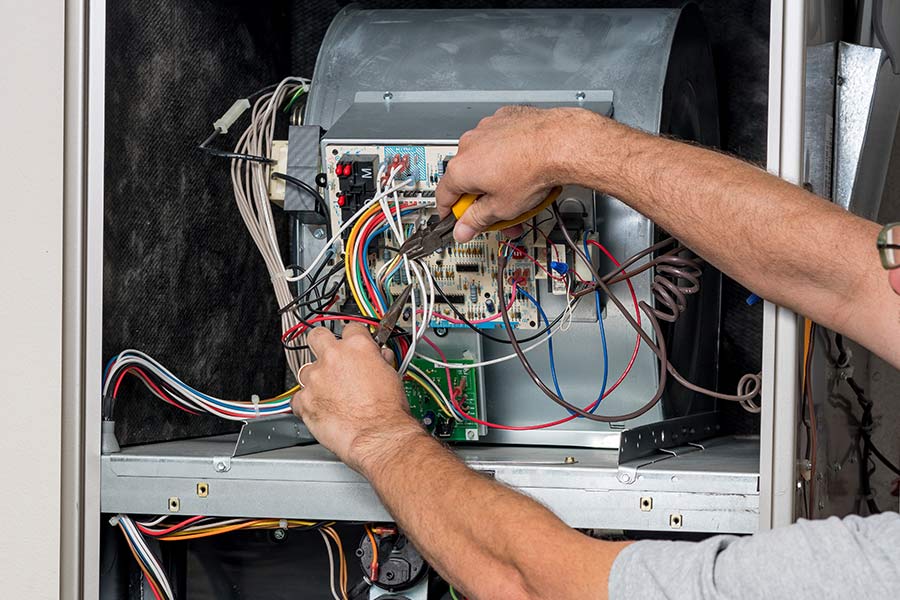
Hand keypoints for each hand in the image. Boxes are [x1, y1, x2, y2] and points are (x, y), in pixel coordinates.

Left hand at [291, 323, 423, 473]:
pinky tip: (320, 408)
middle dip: (322, 344)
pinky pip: (298, 398)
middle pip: (317, 336)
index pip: (351, 328)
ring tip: (330, 394)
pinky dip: (306, 403)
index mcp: (357, 346)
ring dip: (316, 379)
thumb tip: (379, 358)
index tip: (353, 346)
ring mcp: (316, 378)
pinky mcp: (305, 401)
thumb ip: (380, 361)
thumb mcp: (392, 375)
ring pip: (306, 370)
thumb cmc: (388, 410)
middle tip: (330, 358)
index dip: (353, 338)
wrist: (378, 436)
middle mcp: (333, 357)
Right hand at [436, 105, 599, 241]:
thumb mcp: (502, 208)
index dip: (448, 212)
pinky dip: (506, 154)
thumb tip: (463, 230)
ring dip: (494, 176)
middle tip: (497, 213)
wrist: (561, 143)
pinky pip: (499, 140)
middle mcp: (469, 144)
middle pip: (467, 178)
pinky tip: (522, 165)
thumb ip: (477, 220)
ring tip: (517, 190)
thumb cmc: (533, 170)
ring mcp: (486, 129)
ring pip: (483, 159)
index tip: (454, 219)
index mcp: (461, 168)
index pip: (444, 195)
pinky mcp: (505, 118)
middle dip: (482, 199)